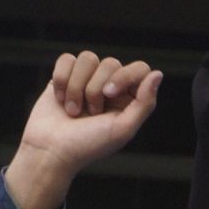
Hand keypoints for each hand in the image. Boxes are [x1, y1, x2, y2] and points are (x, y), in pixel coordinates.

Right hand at [6, 52, 162, 208]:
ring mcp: (87, 80)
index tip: (109, 94)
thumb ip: (145, 103)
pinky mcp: (65, 76)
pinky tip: (60, 99)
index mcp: (130, 99)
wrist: (50, 150)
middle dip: (96, 89)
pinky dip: (62, 79)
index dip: (124, 77)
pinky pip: (67, 59)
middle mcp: (111, 86)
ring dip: (77, 87)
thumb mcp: (123, 128)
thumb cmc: (88, 144)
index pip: (139, 69)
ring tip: (73, 110)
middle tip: (90, 112)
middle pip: (111, 63)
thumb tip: (158, 74)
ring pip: (88, 58)